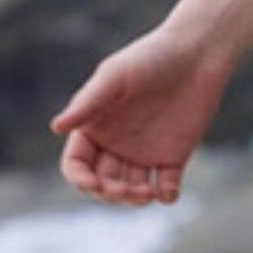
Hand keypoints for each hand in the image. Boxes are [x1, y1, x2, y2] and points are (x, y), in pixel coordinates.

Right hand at [50, 26, 231, 203]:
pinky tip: (167, 190)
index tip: (95, 183)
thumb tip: (55, 128)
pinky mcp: (173, 157)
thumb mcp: (114, 76)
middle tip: (126, 189)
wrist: (197, 53)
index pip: (77, 165)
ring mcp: (144, 153)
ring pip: (131, 190)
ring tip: (147, 192)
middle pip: (103, 184)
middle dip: (110, 193)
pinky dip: (164, 196)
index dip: (81, 179)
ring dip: (135, 199)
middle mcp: (115, 144)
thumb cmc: (151, 57)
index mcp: (94, 127)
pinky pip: (165, 187)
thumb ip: (88, 103)